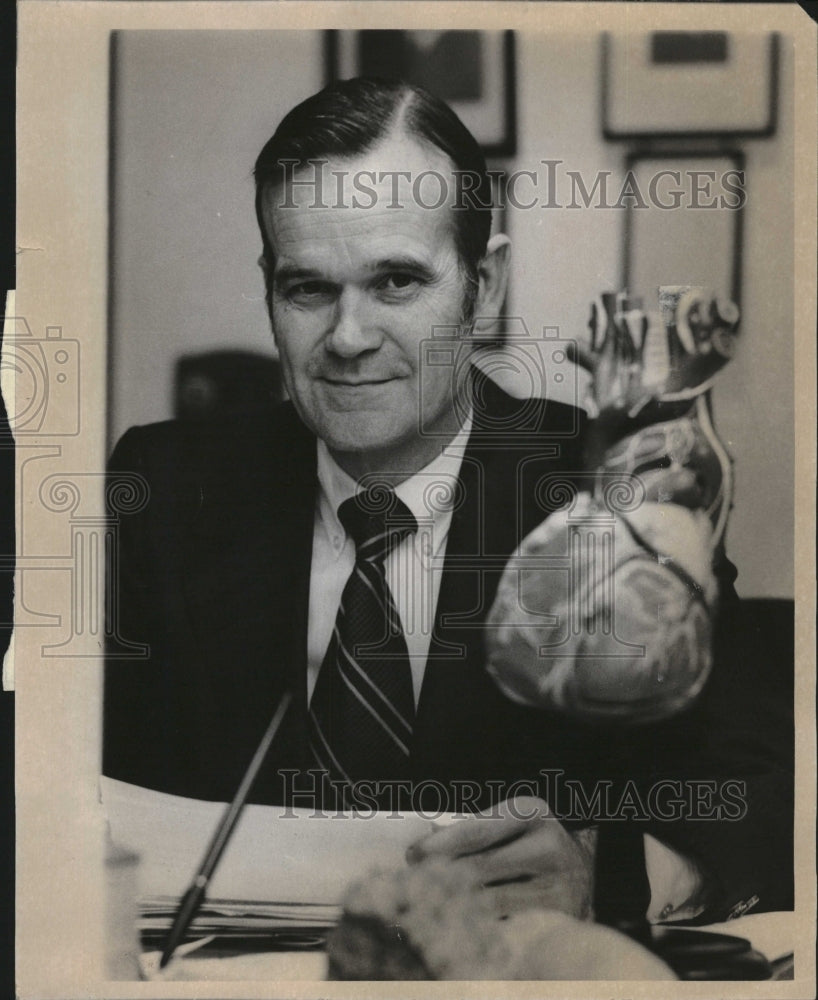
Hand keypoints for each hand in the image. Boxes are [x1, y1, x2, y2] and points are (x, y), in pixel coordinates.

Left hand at [406, 796, 594, 919]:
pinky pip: (506, 926)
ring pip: (490, 901)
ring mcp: (557, 885)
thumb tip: (423, 847)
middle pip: (479, 868)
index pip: (476, 830)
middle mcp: (548, 846)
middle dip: (441, 878)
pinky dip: (480, 925)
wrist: (580, 871)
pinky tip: (463, 922)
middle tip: (414, 886)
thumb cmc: (528, 842)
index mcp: (530, 812)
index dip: (439, 845)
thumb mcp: (506, 822)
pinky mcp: (558, 919)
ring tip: (432, 904)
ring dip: (456, 904)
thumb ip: (469, 830)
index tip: (412, 856)